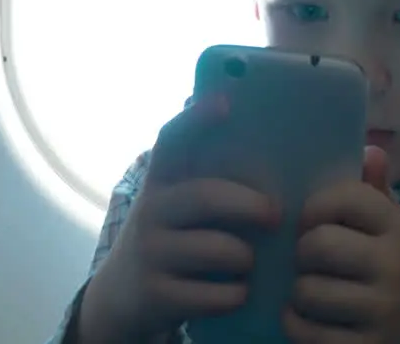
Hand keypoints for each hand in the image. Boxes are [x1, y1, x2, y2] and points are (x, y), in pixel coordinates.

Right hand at [77, 96, 277, 343]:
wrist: (122, 297)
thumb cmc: (173, 237)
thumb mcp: (179, 202)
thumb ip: (208, 174)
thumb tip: (255, 130)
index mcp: (162, 180)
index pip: (172, 140)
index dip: (196, 119)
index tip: (226, 103)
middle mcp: (151, 210)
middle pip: (206, 197)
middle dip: (248, 204)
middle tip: (276, 214)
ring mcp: (150, 253)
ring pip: (217, 250)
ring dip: (245, 257)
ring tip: (251, 261)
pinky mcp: (155, 295)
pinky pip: (212, 294)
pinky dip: (236, 294)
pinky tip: (240, 291)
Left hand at [282, 146, 399, 343]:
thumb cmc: (393, 266)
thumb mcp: (391, 226)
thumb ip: (374, 190)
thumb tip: (371, 149)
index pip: (343, 197)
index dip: (313, 207)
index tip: (311, 222)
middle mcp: (397, 267)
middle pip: (318, 245)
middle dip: (302, 253)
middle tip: (308, 260)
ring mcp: (383, 311)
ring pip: (306, 291)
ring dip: (298, 292)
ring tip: (309, 290)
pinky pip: (305, 331)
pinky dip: (295, 323)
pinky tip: (307, 318)